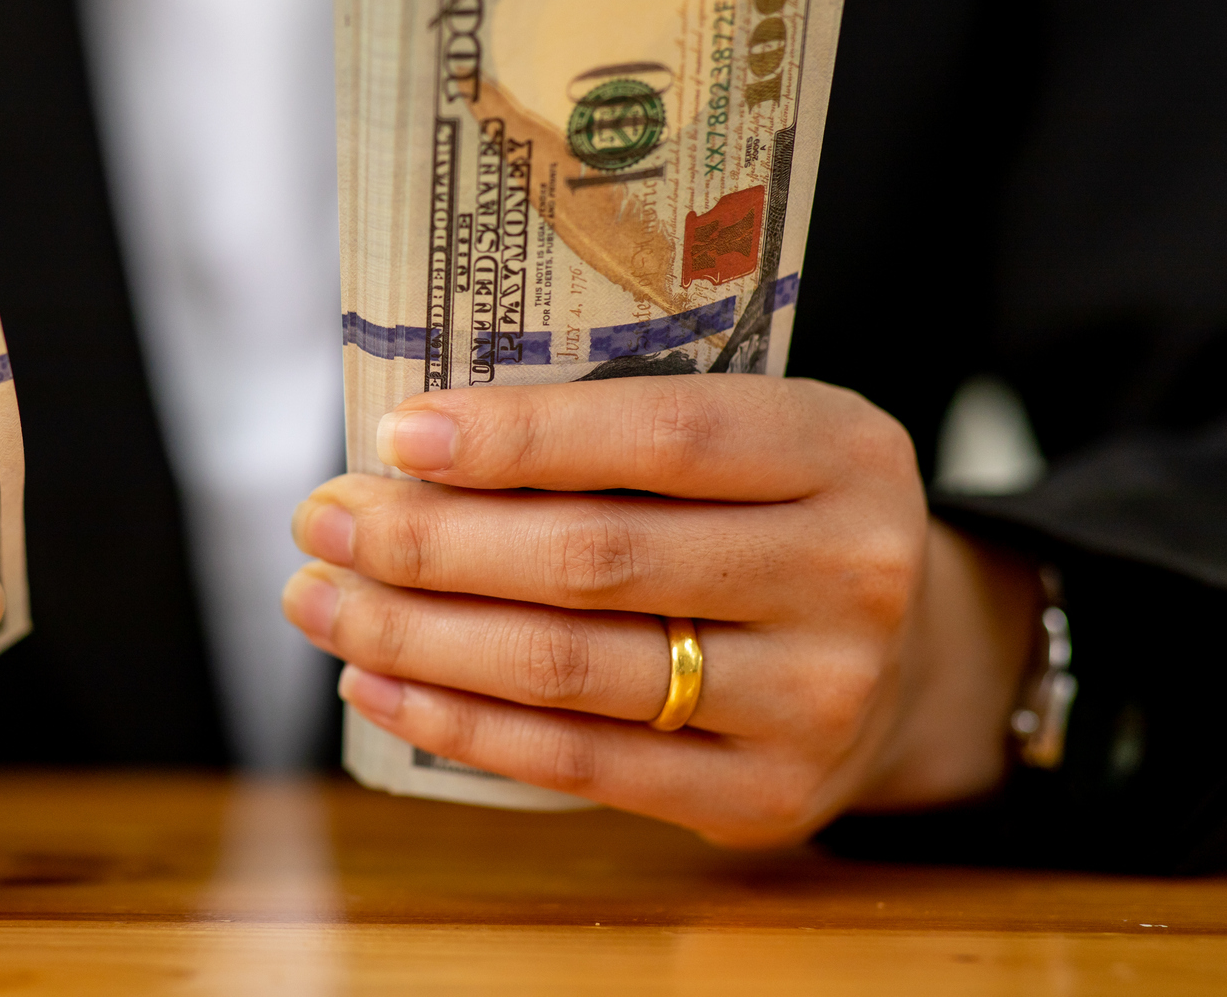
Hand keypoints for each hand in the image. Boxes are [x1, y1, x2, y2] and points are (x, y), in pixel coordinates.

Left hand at [281, 376, 1040, 845]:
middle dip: (431, 540)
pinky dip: (461, 723)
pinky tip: (378, 682)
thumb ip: (618, 431)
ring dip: (416, 634)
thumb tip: (409, 446)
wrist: (906, 659)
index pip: (665, 436)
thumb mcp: (745, 441)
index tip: (397, 432)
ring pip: (571, 668)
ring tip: (320, 598)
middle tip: (322, 518)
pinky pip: (581, 763)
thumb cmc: (768, 517)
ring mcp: (816, 697)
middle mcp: (848, 574)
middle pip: (596, 559)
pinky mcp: (766, 796)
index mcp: (842, 450)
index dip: (521, 436)